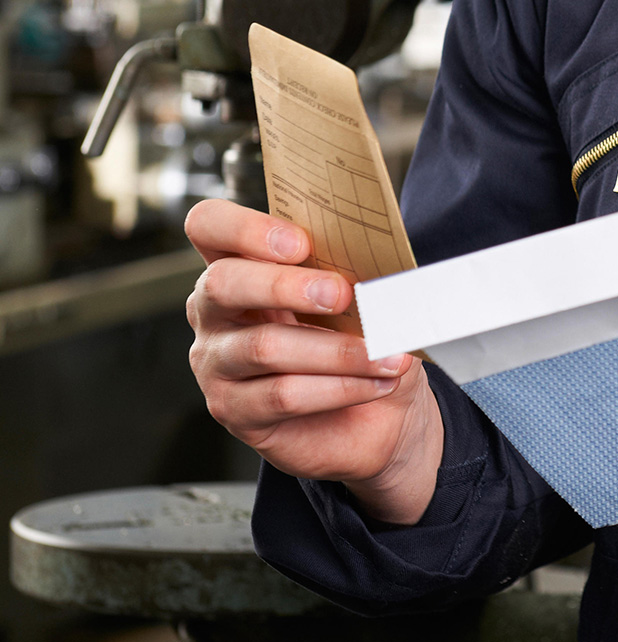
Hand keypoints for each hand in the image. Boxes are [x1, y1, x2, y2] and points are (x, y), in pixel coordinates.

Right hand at [183, 199, 442, 524]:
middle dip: (285, 285)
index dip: (244, 228)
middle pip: (223, 284)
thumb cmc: (360, 340)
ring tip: (385, 353)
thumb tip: (379, 272)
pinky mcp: (233, 410)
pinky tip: (377, 382)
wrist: (377, 415)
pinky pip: (283, 395)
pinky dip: (340, 387)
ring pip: (264, 347)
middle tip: (342, 294)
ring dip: (335, 350)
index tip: (301, 243)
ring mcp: (216, 363)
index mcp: (238, 264)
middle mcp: (213, 311)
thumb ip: (355, 275)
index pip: (209, 225)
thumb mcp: (362, 299)